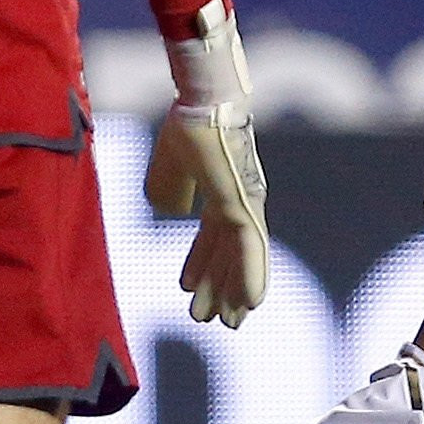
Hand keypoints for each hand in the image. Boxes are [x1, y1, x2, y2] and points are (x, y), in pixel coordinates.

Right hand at [143, 0, 270, 327]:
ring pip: (241, 258)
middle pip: (229, 253)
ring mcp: (245, 204)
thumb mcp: (170, 164)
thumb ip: (170, 186)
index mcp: (220, 191)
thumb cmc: (187, 122)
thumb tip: (174, 208)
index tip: (186, 287)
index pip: (211, 236)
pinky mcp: (246, 204)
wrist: (203, 99)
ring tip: (229, 323)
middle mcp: (239, 201)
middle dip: (218, 287)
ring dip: (232, 292)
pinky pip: (251, 250)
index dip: (200, 263)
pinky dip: (251, 277)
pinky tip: (253, 303)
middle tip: (213, 320)